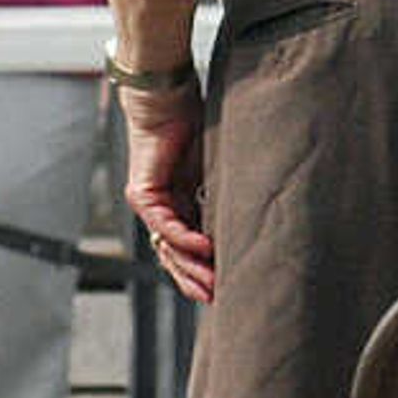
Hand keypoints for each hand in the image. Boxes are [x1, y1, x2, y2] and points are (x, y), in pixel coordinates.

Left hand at [119, 81, 213, 301]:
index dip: (205, 271)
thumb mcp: (218, 172)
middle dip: (197, 279)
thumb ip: (226, 199)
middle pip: (175, 257)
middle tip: (219, 298)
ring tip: (214, 283)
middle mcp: (163, 210)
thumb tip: (254, 224)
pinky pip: (164, 225)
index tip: (226, 289)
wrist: (169, 99)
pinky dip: (185, 239)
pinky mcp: (143, 195)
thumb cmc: (196, 127)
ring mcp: (150, 204)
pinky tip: (206, 249)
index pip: (189, 250)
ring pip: (168, 248)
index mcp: (182, 206)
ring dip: (192, 267)